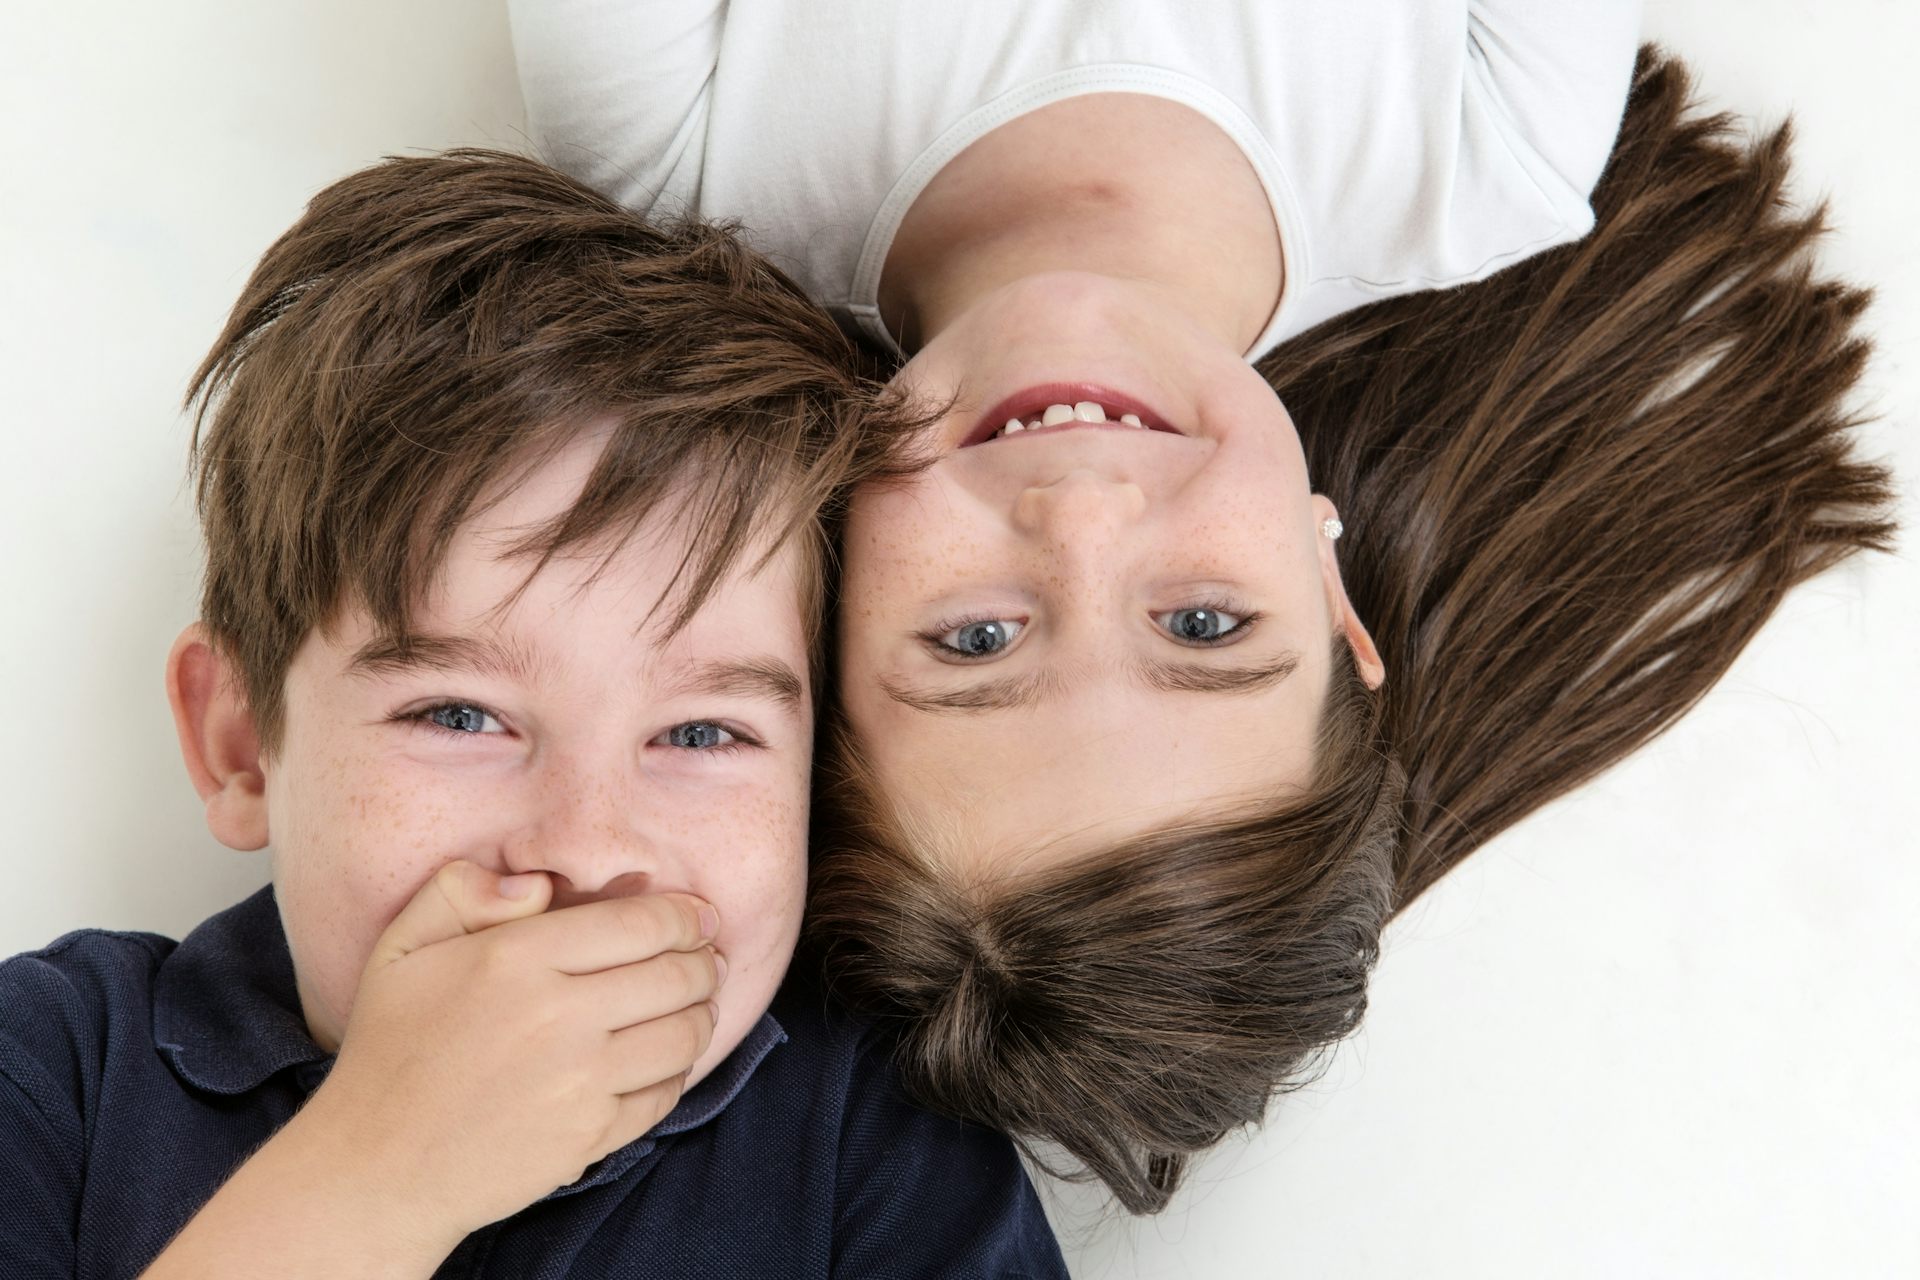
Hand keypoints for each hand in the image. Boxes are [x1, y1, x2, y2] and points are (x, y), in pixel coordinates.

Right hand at [300, 859, 722, 1242]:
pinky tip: (663, 1058)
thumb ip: (462, 890)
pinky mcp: (590, 1135)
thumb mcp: (402, 947)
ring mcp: (580, 1081)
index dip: (686, 916)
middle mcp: (558, 1016)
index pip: (642, 924)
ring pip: (685, 1033)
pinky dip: (678, 1071)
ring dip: (702, 1014)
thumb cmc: (391, 1048)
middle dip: (705, 962)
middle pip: (678, 975)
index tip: (700, 916)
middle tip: (708, 959)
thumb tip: (538, 884)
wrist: (377, 1167)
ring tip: (696, 1004)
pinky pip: (666, 1092)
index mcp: (515, 959)